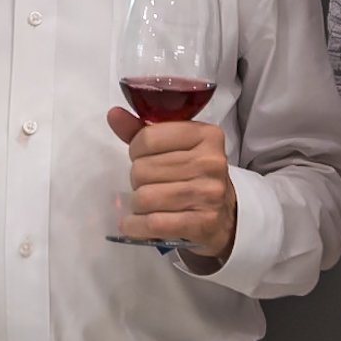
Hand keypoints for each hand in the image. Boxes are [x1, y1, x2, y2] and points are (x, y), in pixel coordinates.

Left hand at [106, 108, 236, 260]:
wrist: (226, 216)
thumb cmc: (195, 176)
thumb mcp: (175, 147)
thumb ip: (143, 130)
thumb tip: (114, 114)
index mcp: (206, 135)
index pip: (148, 138)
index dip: (136, 150)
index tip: (143, 158)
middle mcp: (211, 162)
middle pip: (143, 169)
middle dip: (137, 179)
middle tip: (149, 184)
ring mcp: (209, 194)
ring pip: (145, 197)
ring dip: (137, 204)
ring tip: (146, 204)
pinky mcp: (203, 223)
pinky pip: (153, 223)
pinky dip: (136, 226)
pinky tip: (135, 224)